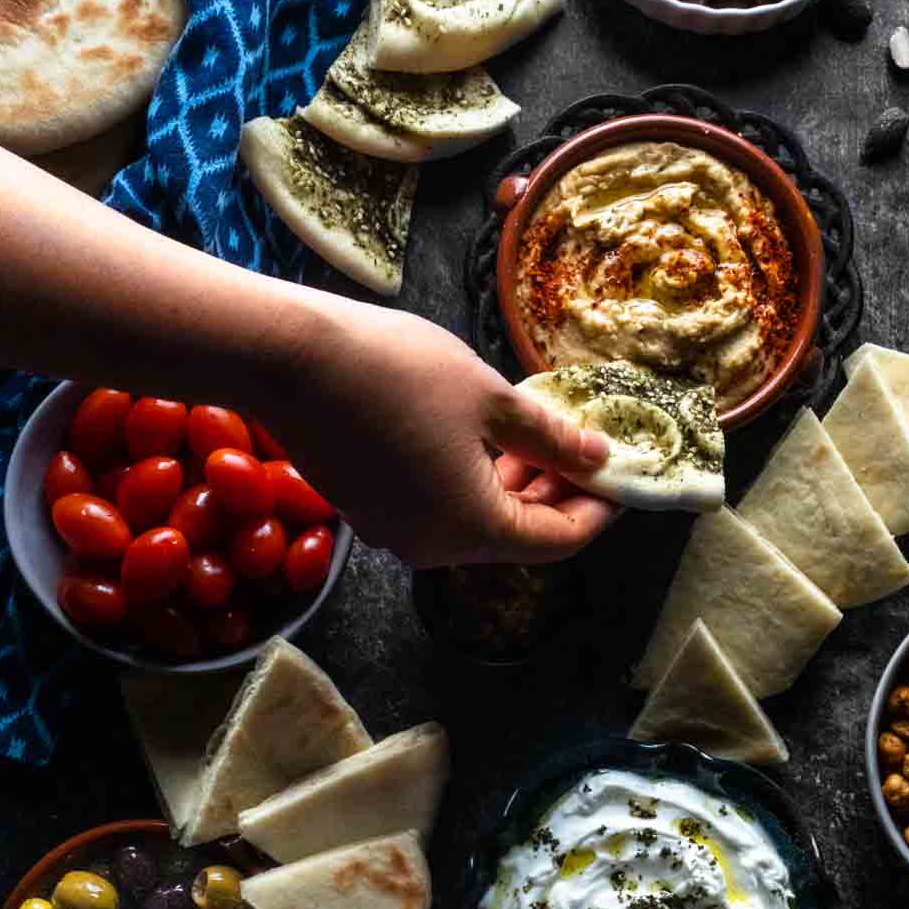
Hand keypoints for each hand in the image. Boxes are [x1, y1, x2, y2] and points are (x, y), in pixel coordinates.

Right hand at [269, 292, 615, 566]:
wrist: (287, 360)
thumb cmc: (396, 372)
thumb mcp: (491, 399)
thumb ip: (550, 439)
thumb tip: (597, 459)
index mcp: (474, 530)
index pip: (558, 540)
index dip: (597, 509)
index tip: (620, 474)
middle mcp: (434, 548)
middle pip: (516, 535)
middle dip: (556, 492)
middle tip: (583, 443)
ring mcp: (396, 533)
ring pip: (475, 522)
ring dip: (512, 484)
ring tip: (535, 431)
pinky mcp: (369, 510)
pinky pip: (436, 507)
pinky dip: (470, 480)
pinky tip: (481, 434)